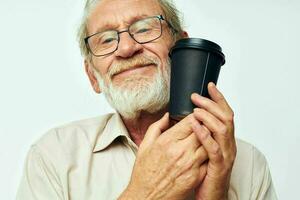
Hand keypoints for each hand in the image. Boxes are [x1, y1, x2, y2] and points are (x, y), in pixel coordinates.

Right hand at [119, 113, 207, 199]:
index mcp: (167, 141)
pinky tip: (204, 152)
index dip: (196, 115)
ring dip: (209, 139)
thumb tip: (167, 116)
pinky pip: (209, 160)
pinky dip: (209, 154)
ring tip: (206, 137)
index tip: (196, 114)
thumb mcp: (145, 145)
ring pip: (210, 144)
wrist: (147, 197)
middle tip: (204, 123)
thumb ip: (157, 127)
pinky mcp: (197, 176)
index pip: (190, 121)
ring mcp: (191, 165)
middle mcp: (181, 151)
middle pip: (203, 130)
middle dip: (205, 124)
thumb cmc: (144, 173)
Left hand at [191, 82, 235, 199]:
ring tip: (194, 109)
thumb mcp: (204, 149)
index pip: (225, 113)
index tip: (209, 86)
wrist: (211, 196)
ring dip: (208, 115)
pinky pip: (213, 147)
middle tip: (196, 96)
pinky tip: (194, 125)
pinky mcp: (218, 166)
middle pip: (226, 117)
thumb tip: (192, 117)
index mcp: (224, 139)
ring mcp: (225, 155)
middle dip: (211, 103)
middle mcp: (228, 144)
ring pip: (222, 129)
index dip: (218, 98)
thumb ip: (202, 133)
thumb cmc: (205, 172)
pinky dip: (204, 133)